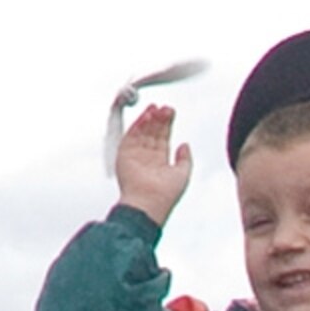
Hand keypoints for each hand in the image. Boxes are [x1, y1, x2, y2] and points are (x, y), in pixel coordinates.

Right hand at [112, 100, 193, 225]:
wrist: (148, 203)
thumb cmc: (165, 195)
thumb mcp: (183, 174)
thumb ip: (185, 159)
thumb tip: (185, 146)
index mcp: (160, 162)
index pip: (162, 138)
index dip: (166, 124)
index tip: (170, 112)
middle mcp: (146, 157)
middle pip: (152, 132)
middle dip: (158, 119)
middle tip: (164, 107)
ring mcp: (135, 155)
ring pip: (141, 132)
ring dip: (148, 119)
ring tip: (155, 108)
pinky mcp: (124, 154)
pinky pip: (130, 136)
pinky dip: (137, 125)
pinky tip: (145, 115)